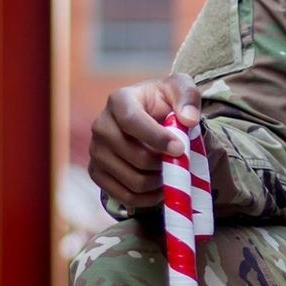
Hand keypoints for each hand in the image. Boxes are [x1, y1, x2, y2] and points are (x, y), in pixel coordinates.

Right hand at [88, 72, 201, 209]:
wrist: (149, 116)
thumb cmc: (164, 101)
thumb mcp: (180, 88)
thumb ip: (188, 97)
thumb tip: (188, 119)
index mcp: (120, 100)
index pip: (132, 121)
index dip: (157, 138)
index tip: (180, 149)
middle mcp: (101, 125)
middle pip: (134, 156)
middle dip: (163, 163)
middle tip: (180, 162)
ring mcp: (96, 151)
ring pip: (132, 180)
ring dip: (158, 181)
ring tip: (172, 172)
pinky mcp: (97, 172)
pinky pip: (125, 196)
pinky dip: (148, 197)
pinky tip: (161, 186)